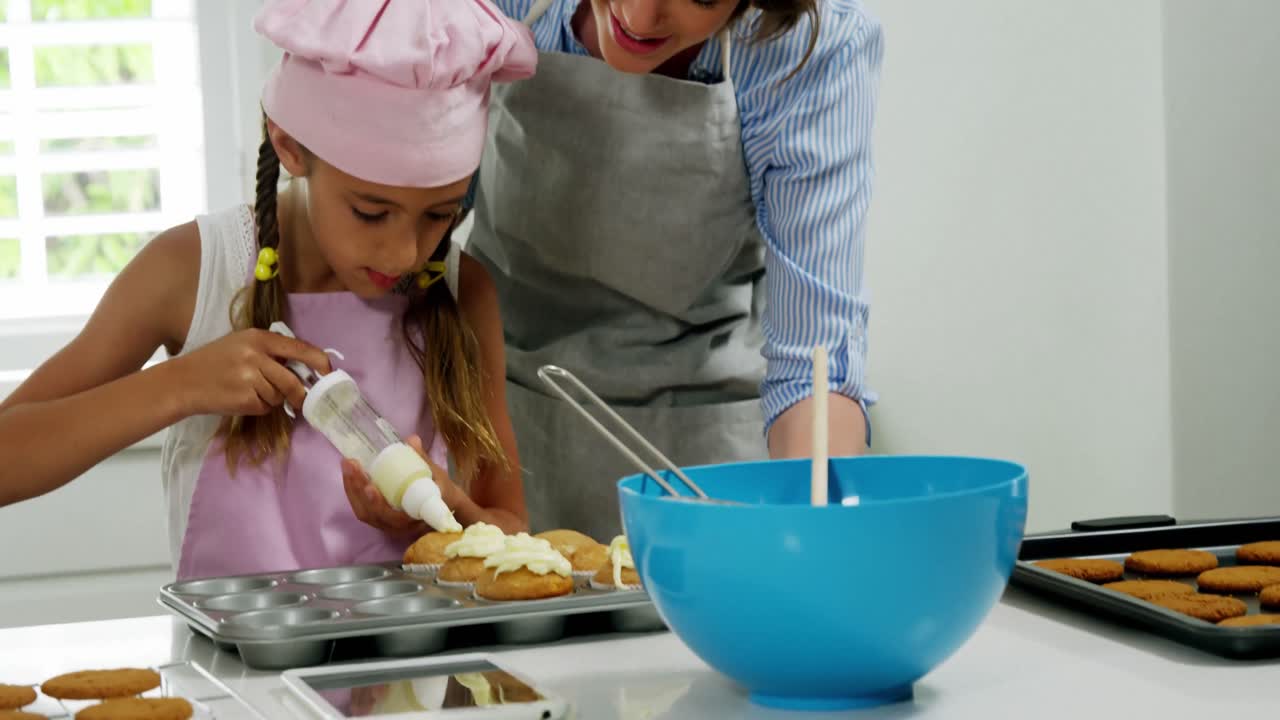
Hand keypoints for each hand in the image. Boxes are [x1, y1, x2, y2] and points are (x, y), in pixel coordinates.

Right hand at [170, 328, 330, 416]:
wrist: (183, 380)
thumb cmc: (215, 361)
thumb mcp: (242, 344)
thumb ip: (271, 351)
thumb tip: (305, 367)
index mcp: (258, 338)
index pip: (299, 349)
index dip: (319, 362)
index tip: (329, 372)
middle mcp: (255, 356)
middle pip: (292, 380)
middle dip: (299, 392)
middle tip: (301, 398)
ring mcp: (249, 378)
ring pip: (279, 395)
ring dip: (273, 398)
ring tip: (250, 389)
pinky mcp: (244, 399)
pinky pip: (266, 407)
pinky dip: (260, 407)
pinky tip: (242, 398)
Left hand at [342, 435, 461, 536]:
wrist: (445, 509)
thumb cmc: (443, 494)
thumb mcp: (439, 477)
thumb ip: (424, 460)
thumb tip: (412, 439)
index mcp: (415, 520)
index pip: (393, 518)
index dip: (378, 505)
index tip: (370, 487)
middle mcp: (398, 528)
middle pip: (372, 513)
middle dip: (357, 489)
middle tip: (351, 464)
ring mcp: (387, 525)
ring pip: (364, 512)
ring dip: (352, 489)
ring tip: (347, 465)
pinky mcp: (380, 520)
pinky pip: (363, 509)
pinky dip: (353, 492)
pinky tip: (349, 473)